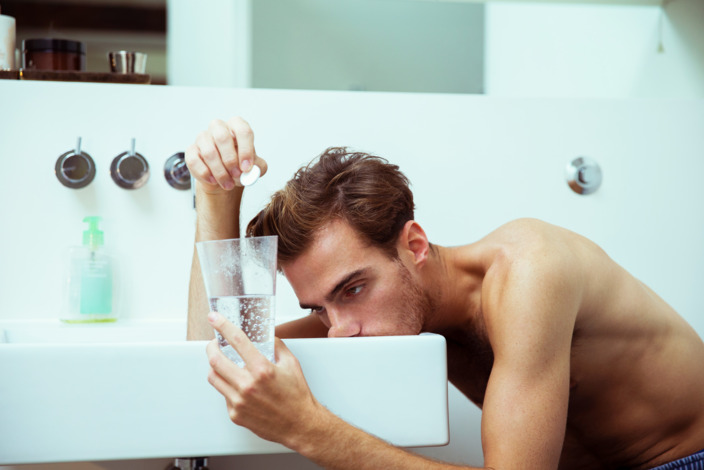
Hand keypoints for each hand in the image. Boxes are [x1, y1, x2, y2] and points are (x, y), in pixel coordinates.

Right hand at [185, 117, 267, 194]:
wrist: (224, 178)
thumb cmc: (239, 166)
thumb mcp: (255, 167)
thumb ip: (258, 167)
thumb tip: (253, 170)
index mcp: (237, 126)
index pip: (242, 131)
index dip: (245, 150)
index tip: (247, 168)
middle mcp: (219, 128)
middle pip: (222, 137)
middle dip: (230, 160)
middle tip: (237, 175)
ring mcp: (203, 138)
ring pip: (209, 152)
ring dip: (220, 172)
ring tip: (228, 183)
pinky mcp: (192, 151)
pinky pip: (194, 161)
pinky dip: (205, 174)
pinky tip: (214, 180)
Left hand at [206, 312, 321, 446]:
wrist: (300, 424)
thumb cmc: (297, 395)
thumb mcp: (291, 363)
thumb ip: (276, 345)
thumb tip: (265, 335)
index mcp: (262, 369)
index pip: (237, 340)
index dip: (222, 325)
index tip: (214, 318)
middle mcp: (248, 385)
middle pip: (215, 360)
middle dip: (211, 347)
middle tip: (214, 343)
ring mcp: (239, 401)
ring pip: (214, 377)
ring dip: (215, 366)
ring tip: (222, 362)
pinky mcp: (235, 414)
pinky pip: (223, 394)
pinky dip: (227, 385)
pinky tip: (237, 384)